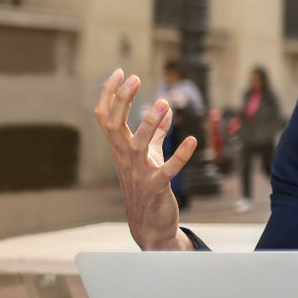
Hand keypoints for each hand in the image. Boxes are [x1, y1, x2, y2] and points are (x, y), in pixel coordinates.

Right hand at [93, 68, 196, 249]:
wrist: (150, 226)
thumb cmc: (148, 187)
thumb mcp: (150, 157)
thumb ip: (156, 134)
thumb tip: (166, 109)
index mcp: (120, 149)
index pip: (106, 117)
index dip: (109, 94)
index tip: (118, 71)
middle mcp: (125, 159)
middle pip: (115, 126)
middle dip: (122, 101)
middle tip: (133, 78)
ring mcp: (139, 174)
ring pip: (137, 145)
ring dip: (149, 124)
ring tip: (163, 103)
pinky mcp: (156, 188)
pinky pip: (167, 171)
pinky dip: (179, 156)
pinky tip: (192, 141)